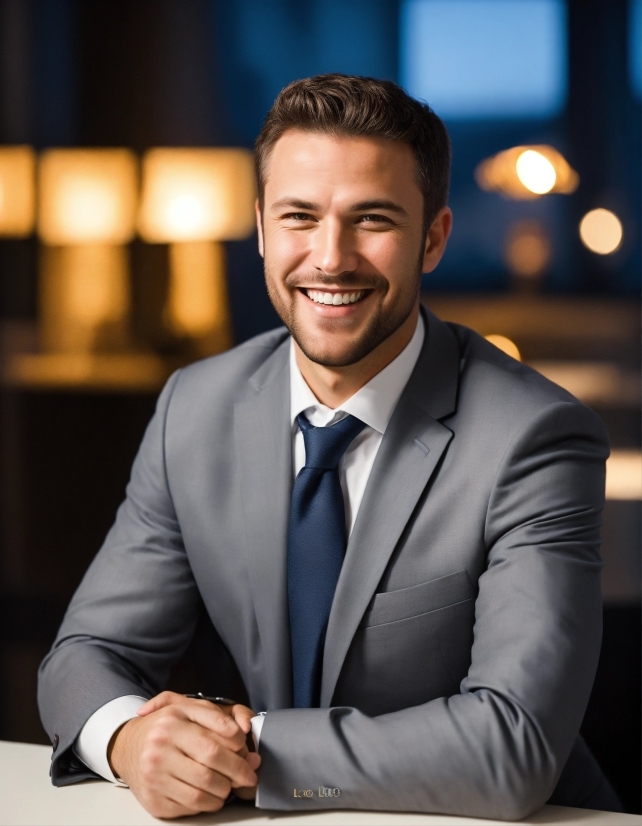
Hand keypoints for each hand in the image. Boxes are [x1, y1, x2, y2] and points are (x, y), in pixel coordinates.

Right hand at [108, 691, 260, 817]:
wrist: (128, 746)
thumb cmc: (167, 726)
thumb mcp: (189, 709)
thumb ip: (218, 717)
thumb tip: (244, 735)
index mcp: (173, 721)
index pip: (217, 739)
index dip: (239, 749)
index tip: (248, 754)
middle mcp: (160, 748)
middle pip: (211, 766)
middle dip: (238, 773)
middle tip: (248, 776)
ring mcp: (155, 776)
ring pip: (204, 792)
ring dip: (224, 791)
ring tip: (228, 783)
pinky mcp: (154, 800)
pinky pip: (191, 807)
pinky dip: (209, 803)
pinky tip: (210, 793)